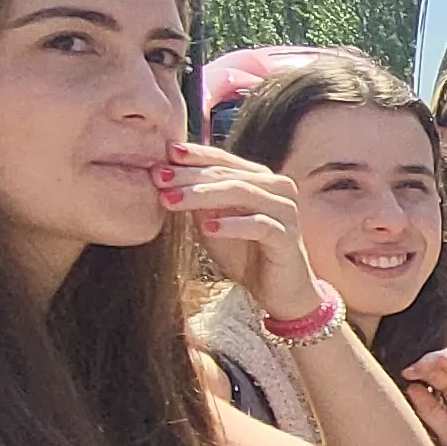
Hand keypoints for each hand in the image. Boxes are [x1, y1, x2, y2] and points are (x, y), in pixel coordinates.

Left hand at [166, 141, 313, 319]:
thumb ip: (198, 201)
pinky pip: (259, 225)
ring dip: (203, 196)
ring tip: (172, 200)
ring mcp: (285, 210)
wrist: (278, 290)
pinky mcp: (288, 236)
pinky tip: (207, 228)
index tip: (164, 155)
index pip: (224, 160)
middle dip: (190, 176)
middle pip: (228, 175)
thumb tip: (166, 177)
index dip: (194, 156)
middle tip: (159, 178)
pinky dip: (231, 225)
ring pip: (243, 193)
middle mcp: (277, 188)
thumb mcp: (214, 222)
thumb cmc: (245, 253)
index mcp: (261, 179)